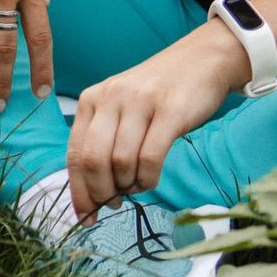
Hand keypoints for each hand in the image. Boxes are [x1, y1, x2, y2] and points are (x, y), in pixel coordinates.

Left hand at [66, 22, 248, 219]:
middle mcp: (111, 97)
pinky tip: (151, 179)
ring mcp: (141, 102)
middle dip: (101, 192)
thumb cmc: (157, 93)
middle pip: (93, 161)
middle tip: (114, 203)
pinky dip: (148, 179)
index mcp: (92, 98)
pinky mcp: (170, 111)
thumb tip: (91, 193)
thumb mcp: (119, 107)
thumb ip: (102, 141)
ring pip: (121, 162)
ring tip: (136, 186)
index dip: (78, 191)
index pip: (75, 153)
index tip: (84, 215)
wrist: (202, 60)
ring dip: (128, 186)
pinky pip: (150, 158)